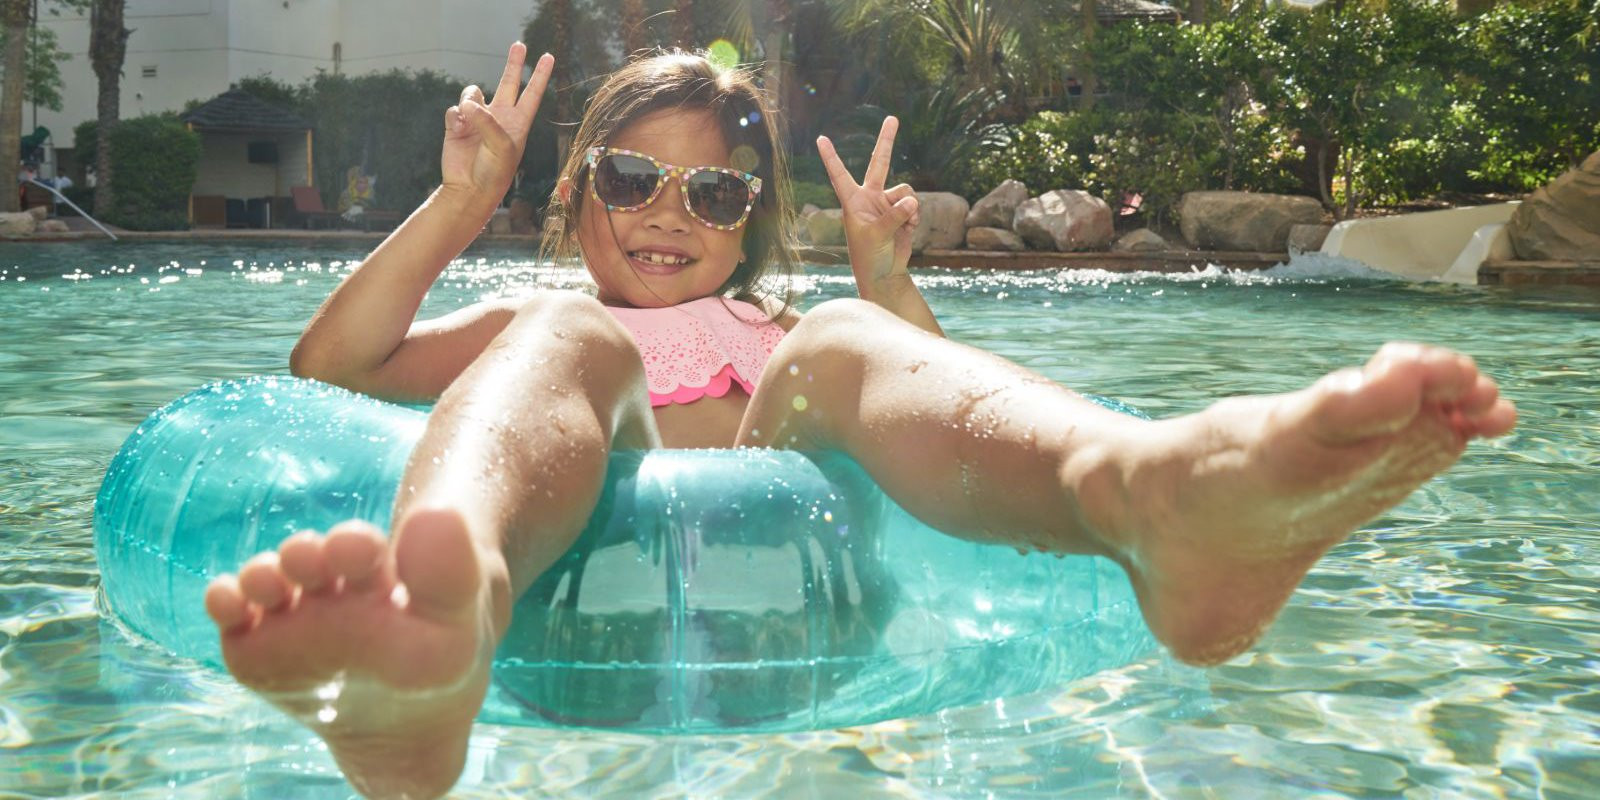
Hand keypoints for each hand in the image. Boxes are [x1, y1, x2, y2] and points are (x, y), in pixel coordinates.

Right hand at [440, 42, 552, 202]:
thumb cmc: (493, 172)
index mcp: (518, 123)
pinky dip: (456, 118)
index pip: (532, 94)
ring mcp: (478, 119)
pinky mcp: (458, 124)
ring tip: (469, 120)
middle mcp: (500, 117)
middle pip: (508, 82)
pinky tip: (458, 132)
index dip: (540, 75)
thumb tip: (468, 105)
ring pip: (473, 93)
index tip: (548, 57)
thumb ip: (488, 122)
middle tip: (519, 44)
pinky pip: (455, 109)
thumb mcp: (501, 147)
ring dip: (470, 102)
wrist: (469, 189)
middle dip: (514, 63)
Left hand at [817, 117, 919, 286]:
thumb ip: (894, 215)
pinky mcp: (902, 211)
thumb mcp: (877, 235)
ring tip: (904, 225)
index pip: (839, 175)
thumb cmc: (870, 255)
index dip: (831, 157)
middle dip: (887, 140)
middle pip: (880, 163)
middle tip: (893, 118)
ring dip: (909, 208)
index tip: (821, 138)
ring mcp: (887, 203)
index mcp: (853, 201)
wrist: (885, 272)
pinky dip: (915, 216)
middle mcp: (869, 197)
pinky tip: (908, 230)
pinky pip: (914, 204)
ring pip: (906, 190)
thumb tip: (911, 199)